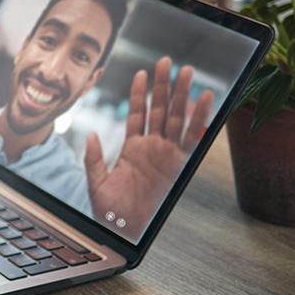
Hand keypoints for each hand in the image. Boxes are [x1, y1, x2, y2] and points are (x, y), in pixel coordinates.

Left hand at [84, 56, 212, 237]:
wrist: (125, 232)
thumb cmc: (112, 214)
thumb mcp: (96, 182)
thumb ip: (93, 157)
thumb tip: (90, 134)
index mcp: (133, 150)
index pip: (138, 114)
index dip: (140, 94)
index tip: (142, 73)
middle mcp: (153, 149)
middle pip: (160, 110)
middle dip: (164, 86)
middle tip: (167, 61)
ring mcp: (168, 155)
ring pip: (176, 118)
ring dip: (181, 94)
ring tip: (186, 71)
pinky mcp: (180, 164)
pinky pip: (193, 138)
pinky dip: (200, 117)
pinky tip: (205, 98)